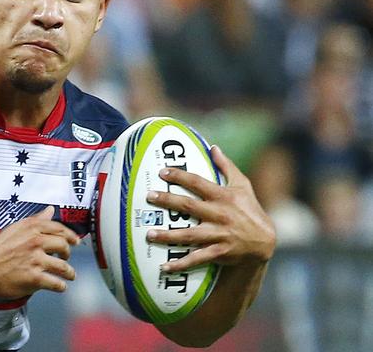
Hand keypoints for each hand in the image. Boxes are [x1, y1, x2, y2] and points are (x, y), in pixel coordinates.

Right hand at [0, 206, 79, 298]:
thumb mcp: (15, 228)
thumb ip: (35, 219)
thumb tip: (49, 209)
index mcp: (32, 228)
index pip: (59, 229)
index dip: (70, 235)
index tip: (75, 241)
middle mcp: (36, 242)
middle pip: (64, 246)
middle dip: (68, 254)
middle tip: (67, 258)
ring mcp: (36, 261)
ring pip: (63, 267)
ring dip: (69, 273)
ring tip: (70, 275)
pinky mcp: (35, 279)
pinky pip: (56, 283)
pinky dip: (60, 286)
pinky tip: (60, 286)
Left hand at [146, 145, 275, 272]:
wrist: (265, 241)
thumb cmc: (250, 209)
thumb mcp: (243, 185)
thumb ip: (226, 166)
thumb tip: (213, 147)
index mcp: (223, 196)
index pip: (198, 183)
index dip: (180, 176)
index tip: (162, 172)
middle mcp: (219, 214)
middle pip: (189, 206)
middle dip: (168, 201)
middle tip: (149, 197)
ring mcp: (219, 234)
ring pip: (189, 235)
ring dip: (168, 235)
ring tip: (149, 234)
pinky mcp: (219, 252)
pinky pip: (197, 258)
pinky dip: (180, 264)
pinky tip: (164, 267)